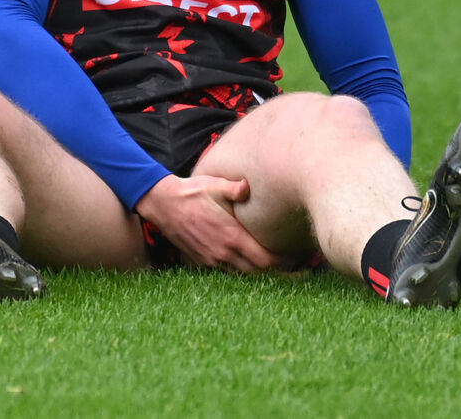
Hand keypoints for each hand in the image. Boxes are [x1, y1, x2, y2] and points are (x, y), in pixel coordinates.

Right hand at [135, 174, 283, 272]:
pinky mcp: (202, 260)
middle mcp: (223, 252)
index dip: (283, 264)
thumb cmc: (191, 192)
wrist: (162, 203)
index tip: (297, 262)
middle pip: (257, 273)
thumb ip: (236, 188)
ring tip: (278, 269)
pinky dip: (242, 271)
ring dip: (260, 274)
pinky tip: (250, 263)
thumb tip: (249, 186)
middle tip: (296, 271)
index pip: (264, 260)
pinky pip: (228, 272)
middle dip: (278, 273)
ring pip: (243, 275)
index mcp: (231, 236)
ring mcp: (211, 259)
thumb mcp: (216, 185)